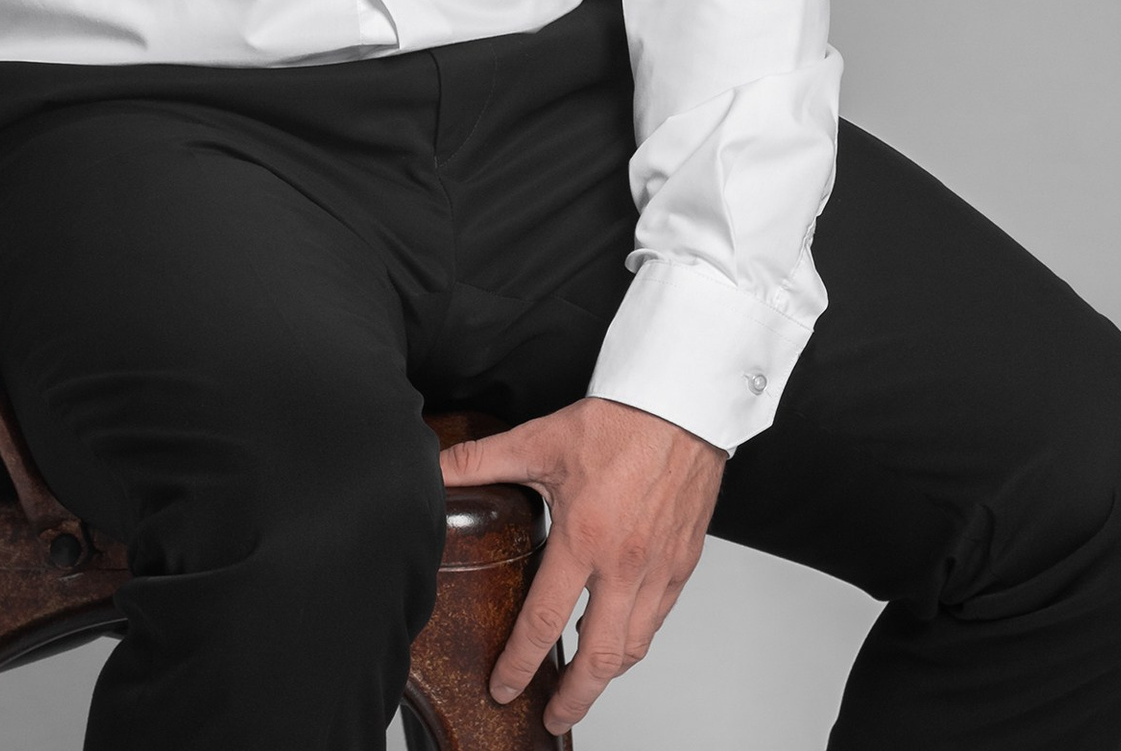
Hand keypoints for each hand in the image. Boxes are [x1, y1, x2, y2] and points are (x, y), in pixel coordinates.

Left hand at [439, 398, 724, 734]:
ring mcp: (659, 569)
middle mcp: (625, 565)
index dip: (520, 663)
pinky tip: (621, 635)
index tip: (505, 688)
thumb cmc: (618, 421)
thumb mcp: (539, 440)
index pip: (544, 621)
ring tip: (584, 682)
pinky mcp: (683, 563)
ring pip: (635, 646)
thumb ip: (482, 460)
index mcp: (584, 539)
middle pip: (599, 659)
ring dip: (607, 673)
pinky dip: (638, 638)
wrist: (682, 403)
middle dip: (573, 698)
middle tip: (553, 718)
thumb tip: (436, 469)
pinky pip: (660, 619)